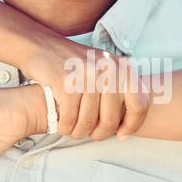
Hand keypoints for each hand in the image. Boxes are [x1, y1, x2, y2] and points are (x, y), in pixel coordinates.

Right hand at [21, 38, 150, 140]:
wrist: (42, 46)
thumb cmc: (75, 64)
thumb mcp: (105, 68)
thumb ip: (120, 91)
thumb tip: (128, 127)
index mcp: (123, 67)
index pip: (139, 104)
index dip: (132, 126)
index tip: (121, 135)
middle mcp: (108, 69)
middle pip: (111, 119)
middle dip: (99, 134)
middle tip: (90, 134)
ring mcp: (87, 76)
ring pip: (88, 122)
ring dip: (78, 132)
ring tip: (74, 129)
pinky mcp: (66, 83)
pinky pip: (69, 120)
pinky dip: (64, 127)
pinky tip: (62, 123)